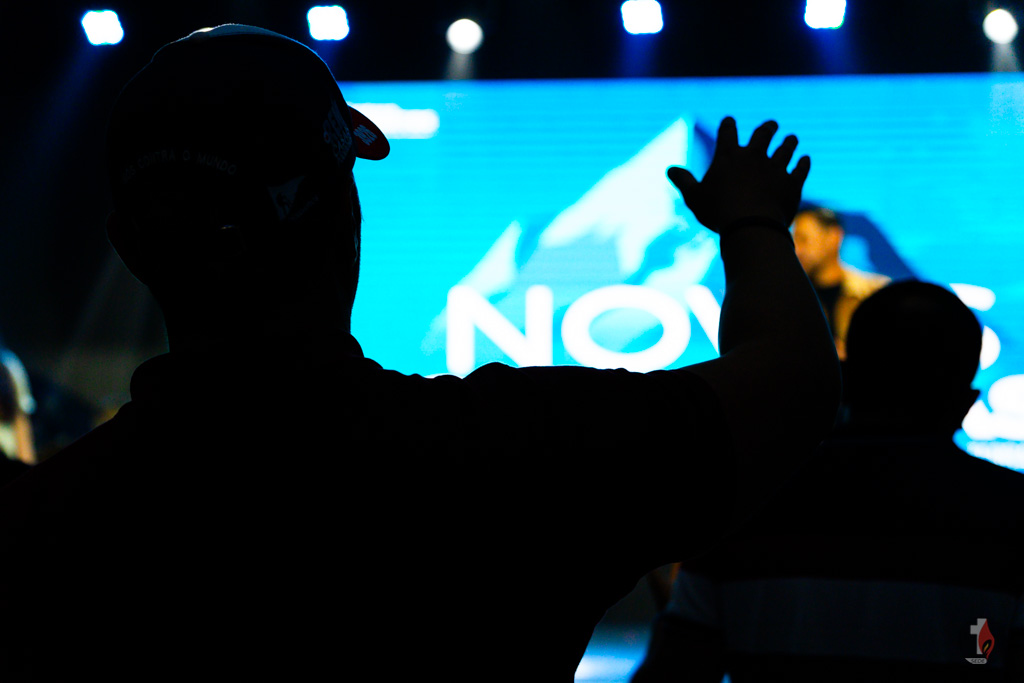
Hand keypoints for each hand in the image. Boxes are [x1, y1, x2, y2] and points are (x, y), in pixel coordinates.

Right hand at [668, 118, 809, 232]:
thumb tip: (670, 170)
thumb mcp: (694, 198)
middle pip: (764, 133)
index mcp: (729, 156)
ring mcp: (776, 168)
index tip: (729, 121)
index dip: (728, 125)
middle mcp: (755, 156)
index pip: (728, 131)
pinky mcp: (793, 182)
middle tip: (772, 124)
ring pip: (786, 148)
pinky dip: (803, 163)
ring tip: (791, 138)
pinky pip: (801, 168)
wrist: (752, 226)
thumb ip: (684, 182)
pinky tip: (805, 159)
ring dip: (789, 142)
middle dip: (768, 127)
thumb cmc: (718, 212)